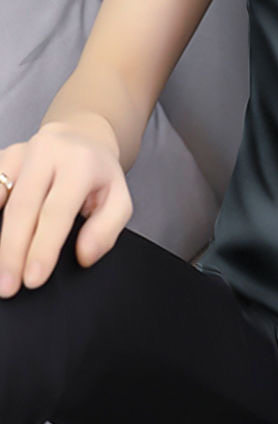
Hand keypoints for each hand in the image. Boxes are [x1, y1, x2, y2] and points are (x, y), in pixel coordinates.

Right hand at [0, 119, 131, 298]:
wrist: (82, 137)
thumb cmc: (98, 174)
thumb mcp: (119, 198)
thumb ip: (107, 228)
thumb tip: (84, 255)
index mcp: (80, 164)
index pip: (57, 211)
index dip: (43, 247)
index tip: (34, 279)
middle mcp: (47, 153)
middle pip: (22, 208)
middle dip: (12, 251)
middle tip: (8, 287)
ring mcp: (20, 152)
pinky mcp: (3, 157)